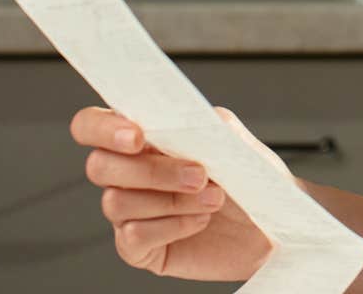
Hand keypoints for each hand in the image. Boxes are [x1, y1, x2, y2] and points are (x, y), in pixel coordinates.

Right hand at [70, 105, 277, 280]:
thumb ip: (199, 122)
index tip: (137, 136)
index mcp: (139, 139)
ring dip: (171, 199)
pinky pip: (132, 236)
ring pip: (117, 202)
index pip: (91, 125)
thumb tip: (172, 115)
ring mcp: (130, 212)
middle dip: (152, 170)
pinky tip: (200, 220)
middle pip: (99, 166)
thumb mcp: (230, 140)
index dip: (102, 128)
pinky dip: (171, 226)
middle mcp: (126, 174)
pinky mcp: (140, 248)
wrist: (272, 224)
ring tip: (214, 199)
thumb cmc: (247, 179)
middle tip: (200, 174)